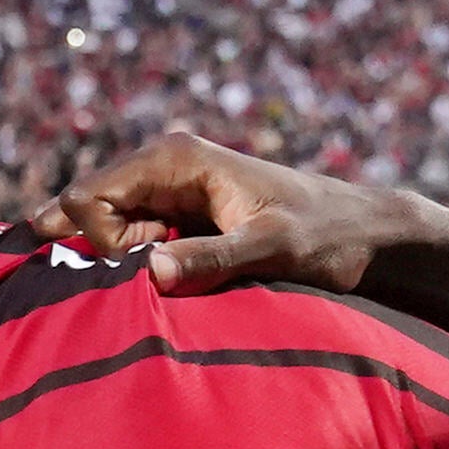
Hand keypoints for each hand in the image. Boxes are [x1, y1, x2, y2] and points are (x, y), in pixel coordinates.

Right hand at [53, 132, 431, 296]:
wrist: (363, 232)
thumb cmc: (323, 234)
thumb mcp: (270, 248)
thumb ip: (211, 258)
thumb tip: (149, 271)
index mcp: (177, 158)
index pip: (88, 195)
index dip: (99, 240)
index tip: (146, 268)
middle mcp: (164, 165)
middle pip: (85, 209)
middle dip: (95, 251)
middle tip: (137, 286)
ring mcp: (169, 189)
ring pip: (101, 226)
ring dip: (108, 262)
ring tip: (143, 289)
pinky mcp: (179, 215)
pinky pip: (128, 237)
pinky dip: (124, 264)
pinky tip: (135, 289)